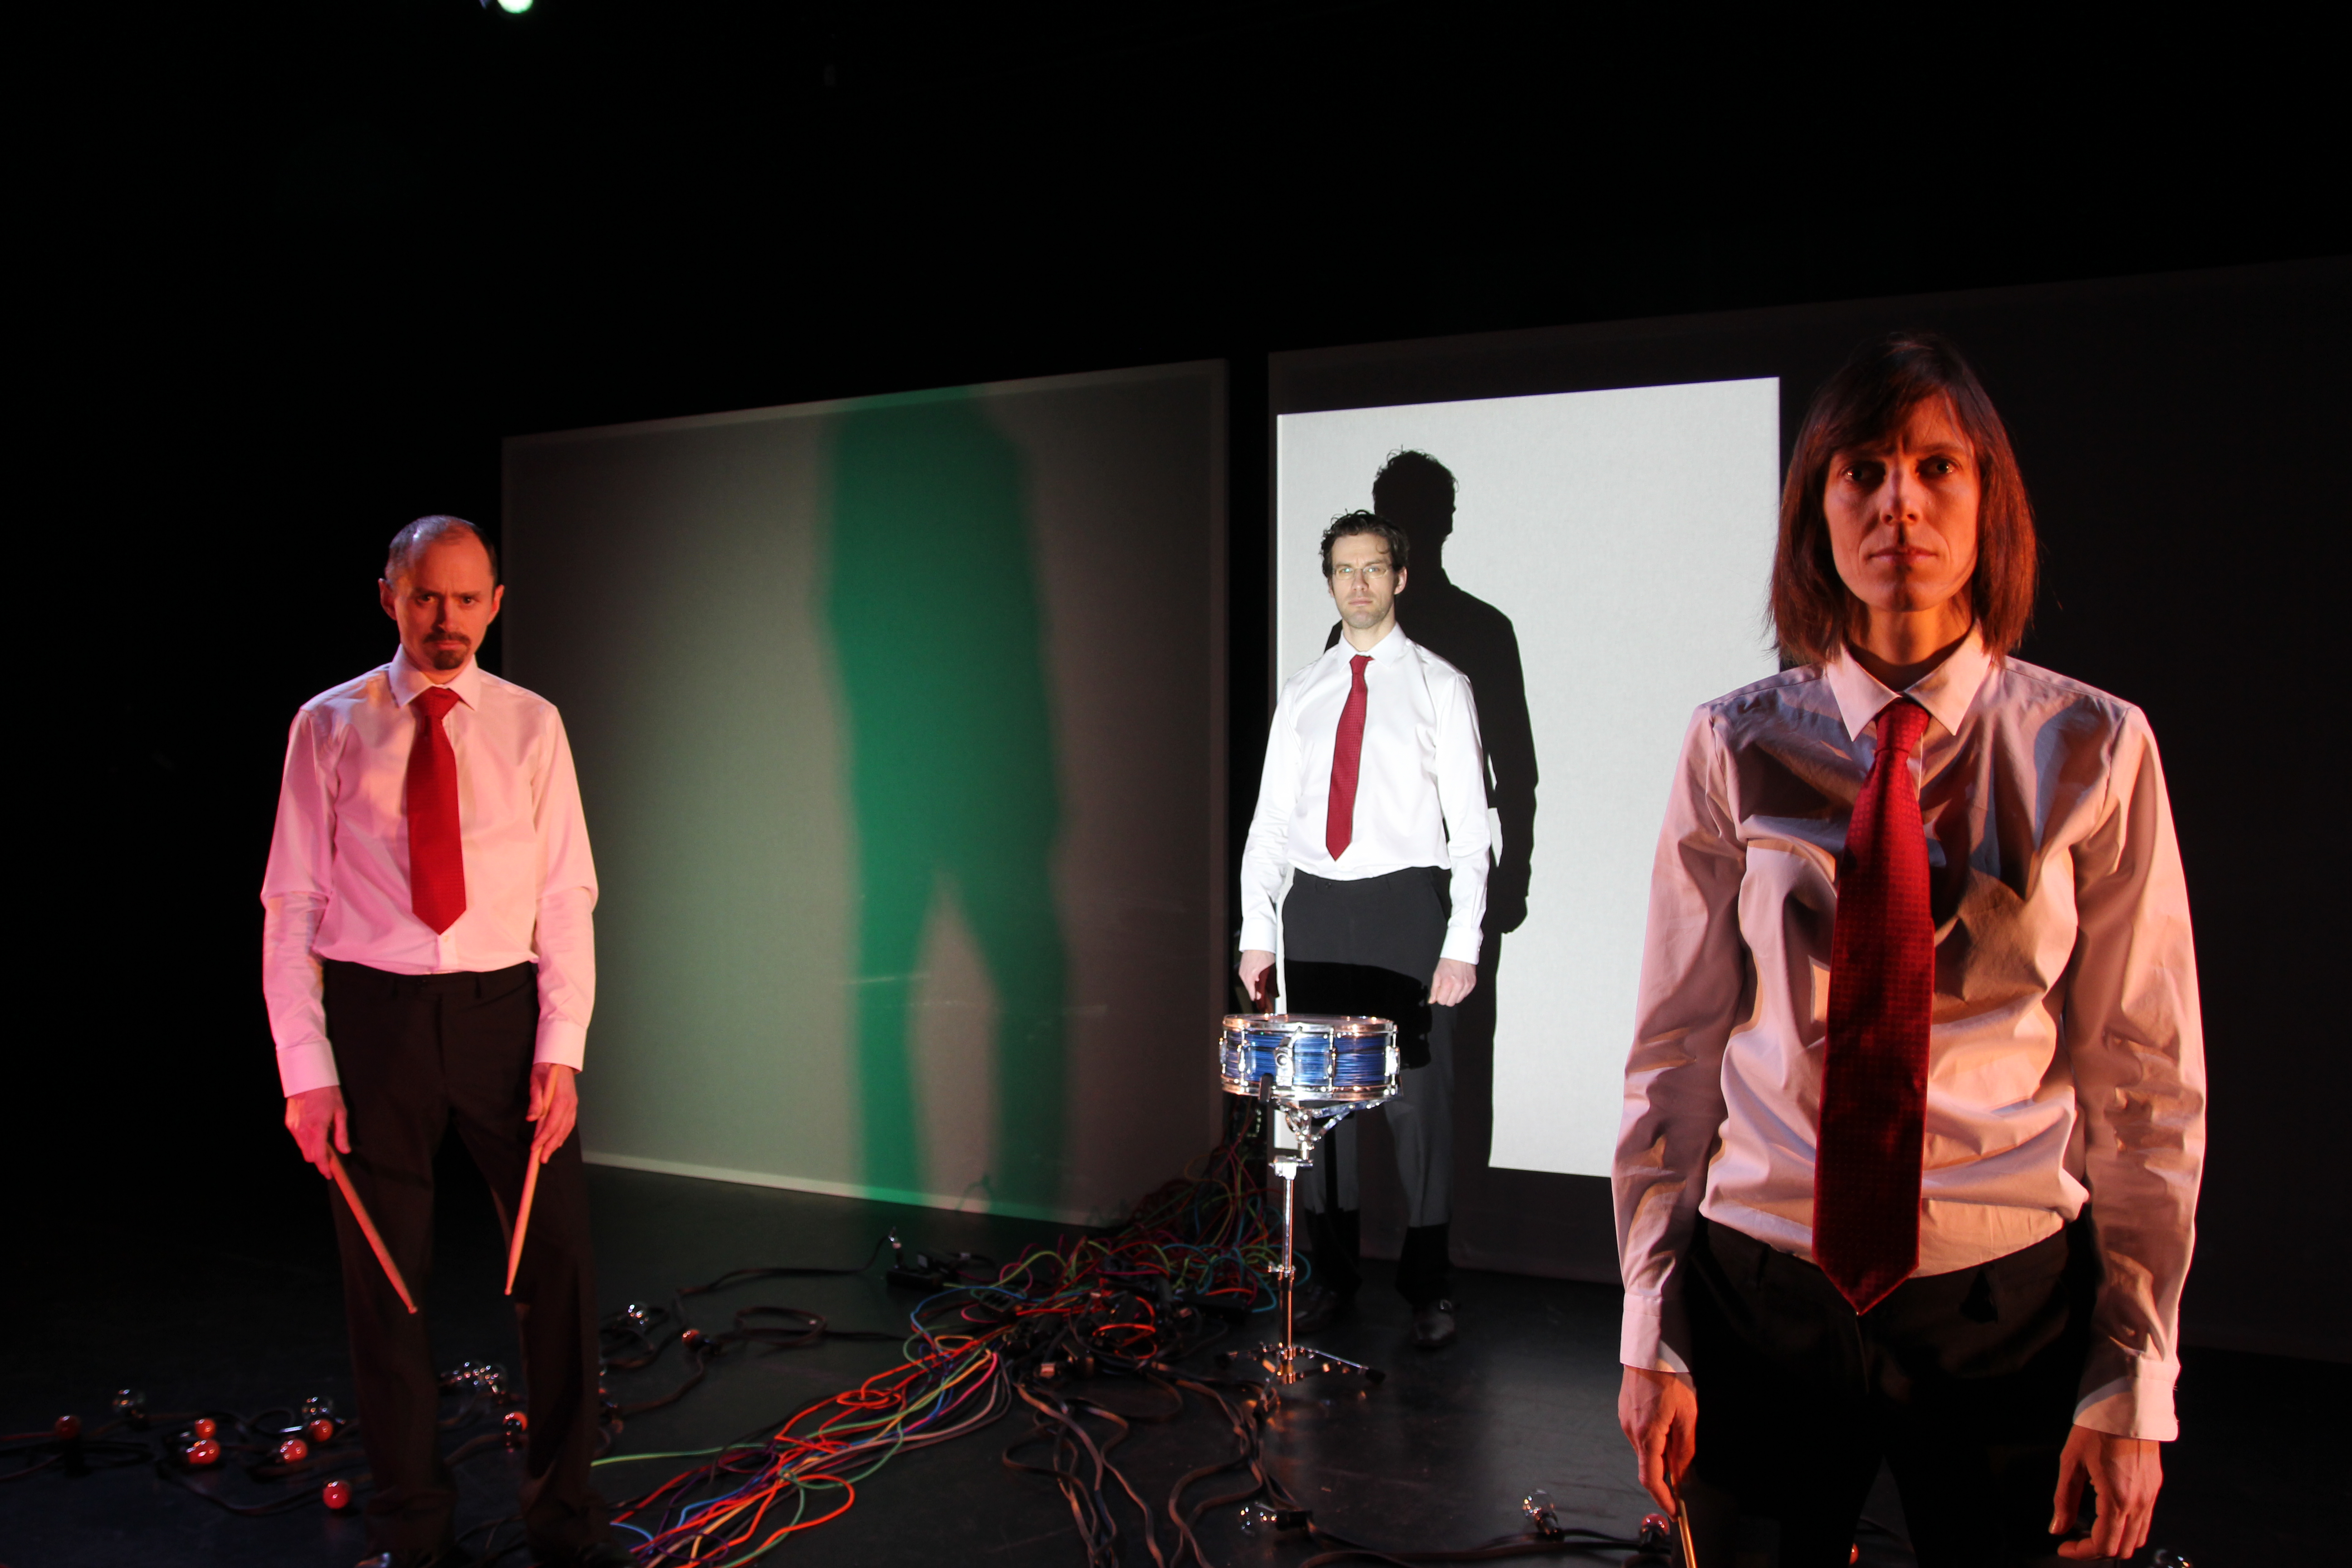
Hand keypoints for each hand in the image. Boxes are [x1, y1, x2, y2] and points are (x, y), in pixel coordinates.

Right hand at [284, 1085, 348, 1177]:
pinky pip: (298, 1139)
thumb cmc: (327, 1093)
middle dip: (319, 1159)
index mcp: (317, 1128)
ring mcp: (294, 1127)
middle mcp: (303, 1130)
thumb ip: (342, 1133)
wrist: (307, 1078)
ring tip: (323, 1140)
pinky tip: (314, 1132)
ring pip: (302, 1148)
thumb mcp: (340, 1112)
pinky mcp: (289, 1123)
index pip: (319, 1156)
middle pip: (309, 1156)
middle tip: (330, 1154)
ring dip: (312, 1150)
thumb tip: (345, 1150)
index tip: (329, 1174)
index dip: (324, 1167)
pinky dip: (306, 1141)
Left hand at [527, 1063, 578, 1164]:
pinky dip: (563, 1135)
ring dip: (557, 1142)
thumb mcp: (536, 1082)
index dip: (543, 1137)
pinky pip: (569, 1124)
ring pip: (566, 1129)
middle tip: (541, 1159)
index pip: (552, 1123)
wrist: (560, 1059)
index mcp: (561, 1099)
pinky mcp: (572, 1106)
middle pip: (560, 1130)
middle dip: (550, 1145)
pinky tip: (558, 1142)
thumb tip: (531, 1118)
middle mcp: (570, 1105)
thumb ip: (535, 1101)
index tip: (534, 1147)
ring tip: (548, 1154)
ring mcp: (573, 1106)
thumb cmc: (545, 1069)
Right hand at [1237, 949, 1276, 1009]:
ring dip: (1257, 993)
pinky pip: (1247, 982)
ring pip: (1250, 989)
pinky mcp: (1241, 972)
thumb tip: (1275, 995)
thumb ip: (1273, 985)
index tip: (1266, 1010)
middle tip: (1266, 1008)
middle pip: (1253, 994)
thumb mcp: (1272, 971)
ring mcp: (1243, 975)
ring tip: (1264, 998)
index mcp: (1255, 978)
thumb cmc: (1265, 954)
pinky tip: (1258, 986)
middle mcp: (1247, 978)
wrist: (1256, 944)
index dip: (1263, 1005)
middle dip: (1260, 1001)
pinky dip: (1253, 986)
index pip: (1258, 997)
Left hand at [1429, 957, 1477, 1007]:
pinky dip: (1461, 991)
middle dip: (1447, 997)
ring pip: (1459, 1000)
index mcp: (1448, 983)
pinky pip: (1465, 994)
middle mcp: (1459, 986)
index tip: (1440, 991)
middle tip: (1446, 988)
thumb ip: (1434, 989)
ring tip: (1453, 985)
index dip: (1439, 997)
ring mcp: (1467, 985)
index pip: (1442, 1001)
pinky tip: (1459, 983)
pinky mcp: (1472, 984)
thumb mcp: (1437, 975)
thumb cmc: (1448, 962)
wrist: (1461, 953)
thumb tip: (1431, 1001)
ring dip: (1454, 995)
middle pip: (1451, 1003)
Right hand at [1618, 1365, 1696, 1512]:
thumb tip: (1682, 1475)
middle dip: (1666, 1472)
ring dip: (1660, 1452)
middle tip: (1685, 1466)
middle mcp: (1631, 1430)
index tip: (1674, 1511)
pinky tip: (1665, 1422)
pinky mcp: (1625, 1410)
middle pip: (1648, 1465)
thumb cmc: (1671, 1379)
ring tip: (1677, 1432)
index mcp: (1646, 1435)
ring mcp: (1625, 1420)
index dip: (1662, 1498)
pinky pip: (1639, 1434)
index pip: (1651, 1479)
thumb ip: (1684, 1449)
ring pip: (1644, 1449)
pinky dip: (1653, 1439)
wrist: (1651, 1350)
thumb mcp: (1688, 1415)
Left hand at [2051, 1424, 2161, 1559]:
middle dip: (2097, 1551)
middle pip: (2123, 1549)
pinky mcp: (2154, 1488)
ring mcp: (2150, 1497)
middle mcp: (2139, 1504)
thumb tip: (2057, 1529)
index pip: (2104, 1545)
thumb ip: (2063, 1500)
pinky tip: (2107, 1516)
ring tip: (2090, 1531)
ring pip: (2137, 1539)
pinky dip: (2127, 1529)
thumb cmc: (2096, 1429)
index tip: (2064, 1547)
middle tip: (2076, 1541)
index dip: (2081, 1553)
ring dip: (2114, 1542)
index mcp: (2117, 1500)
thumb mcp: (2071, 1462)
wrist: (2127, 1406)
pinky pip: (2144, 1522)